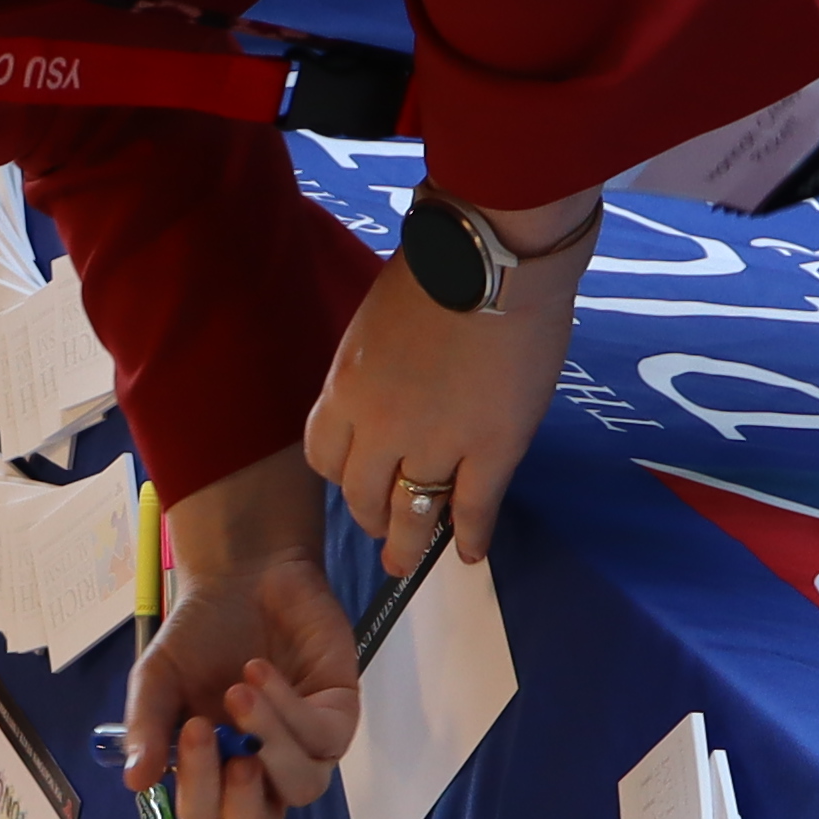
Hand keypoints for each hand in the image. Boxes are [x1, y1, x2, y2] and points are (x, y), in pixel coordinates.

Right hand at [121, 453, 362, 818]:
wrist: (242, 579)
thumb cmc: (199, 637)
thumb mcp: (157, 680)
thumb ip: (146, 728)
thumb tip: (135, 781)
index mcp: (215, 778)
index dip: (200, 795)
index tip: (189, 731)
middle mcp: (263, 776)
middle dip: (245, 810)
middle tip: (235, 762)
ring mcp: (305, 751)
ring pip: (301, 787)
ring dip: (268, 740)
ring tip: (238, 691)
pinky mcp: (338, 716)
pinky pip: (322, 738)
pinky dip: (288, 707)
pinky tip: (258, 671)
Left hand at [307, 213, 591, 573]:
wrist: (492, 260)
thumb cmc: (435, 271)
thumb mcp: (375, 323)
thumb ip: (372, 370)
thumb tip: (382, 389)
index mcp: (345, 390)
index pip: (324, 457)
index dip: (340, 473)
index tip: (353, 478)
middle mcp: (381, 427)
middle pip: (362, 494)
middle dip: (369, 516)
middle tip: (380, 527)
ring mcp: (438, 442)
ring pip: (413, 513)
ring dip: (409, 542)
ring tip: (408, 559)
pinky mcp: (493, 447)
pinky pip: (475, 507)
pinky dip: (472, 536)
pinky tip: (470, 554)